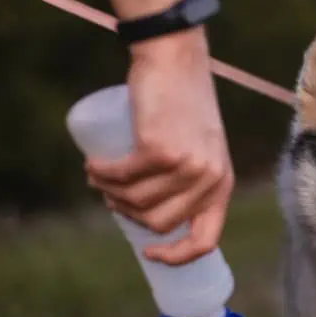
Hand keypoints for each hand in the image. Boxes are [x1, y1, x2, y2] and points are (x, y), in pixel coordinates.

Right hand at [86, 29, 234, 264]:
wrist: (177, 60)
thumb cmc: (184, 104)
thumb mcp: (201, 147)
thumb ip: (192, 178)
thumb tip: (156, 216)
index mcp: (222, 184)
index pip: (206, 240)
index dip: (177, 256)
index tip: (150, 253)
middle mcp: (209, 179)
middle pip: (159, 223)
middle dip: (128, 214)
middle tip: (113, 194)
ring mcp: (186, 165)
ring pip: (136, 202)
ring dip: (110, 193)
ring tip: (99, 175)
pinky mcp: (160, 149)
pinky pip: (122, 177)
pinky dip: (102, 174)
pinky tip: (93, 166)